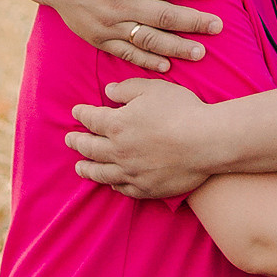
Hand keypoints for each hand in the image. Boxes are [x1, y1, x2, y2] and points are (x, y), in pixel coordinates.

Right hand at [33, 0, 223, 71]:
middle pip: (166, 16)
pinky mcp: (99, 38)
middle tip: (218, 26)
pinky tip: (167, 65)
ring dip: (176, 47)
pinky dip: (147, 61)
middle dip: (195, 22)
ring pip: (149, 39)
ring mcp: (110, 24)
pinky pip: (126, 53)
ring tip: (200, 52)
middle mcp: (122, 3)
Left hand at [67, 78, 225, 199]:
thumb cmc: (182, 111)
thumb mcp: (153, 89)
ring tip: (79, 167)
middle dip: (77, 142)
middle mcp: (118, 151)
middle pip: (90, 148)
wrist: (206, 142)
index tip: (76, 112)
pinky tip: (111, 183)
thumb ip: (127, 89)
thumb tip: (108, 92)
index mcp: (117, 125)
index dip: (82, 114)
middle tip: (69, 140)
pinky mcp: (146, 188)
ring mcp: (131, 172)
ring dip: (87, 169)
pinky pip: (122, 188)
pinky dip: (113, 184)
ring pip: (101, 173)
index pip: (91, 119)